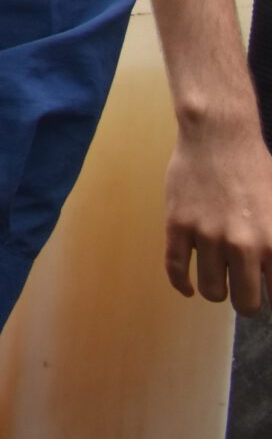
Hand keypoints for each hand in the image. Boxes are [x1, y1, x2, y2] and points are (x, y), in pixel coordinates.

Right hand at [165, 116, 271, 310]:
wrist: (218, 136)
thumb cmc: (256, 168)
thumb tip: (270, 268)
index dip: (270, 296)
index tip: (263, 290)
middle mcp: (242, 244)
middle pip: (245, 302)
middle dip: (246, 302)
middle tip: (243, 291)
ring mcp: (206, 235)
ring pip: (211, 290)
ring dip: (216, 291)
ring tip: (218, 282)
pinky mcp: (178, 225)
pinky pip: (176, 268)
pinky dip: (182, 284)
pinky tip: (187, 288)